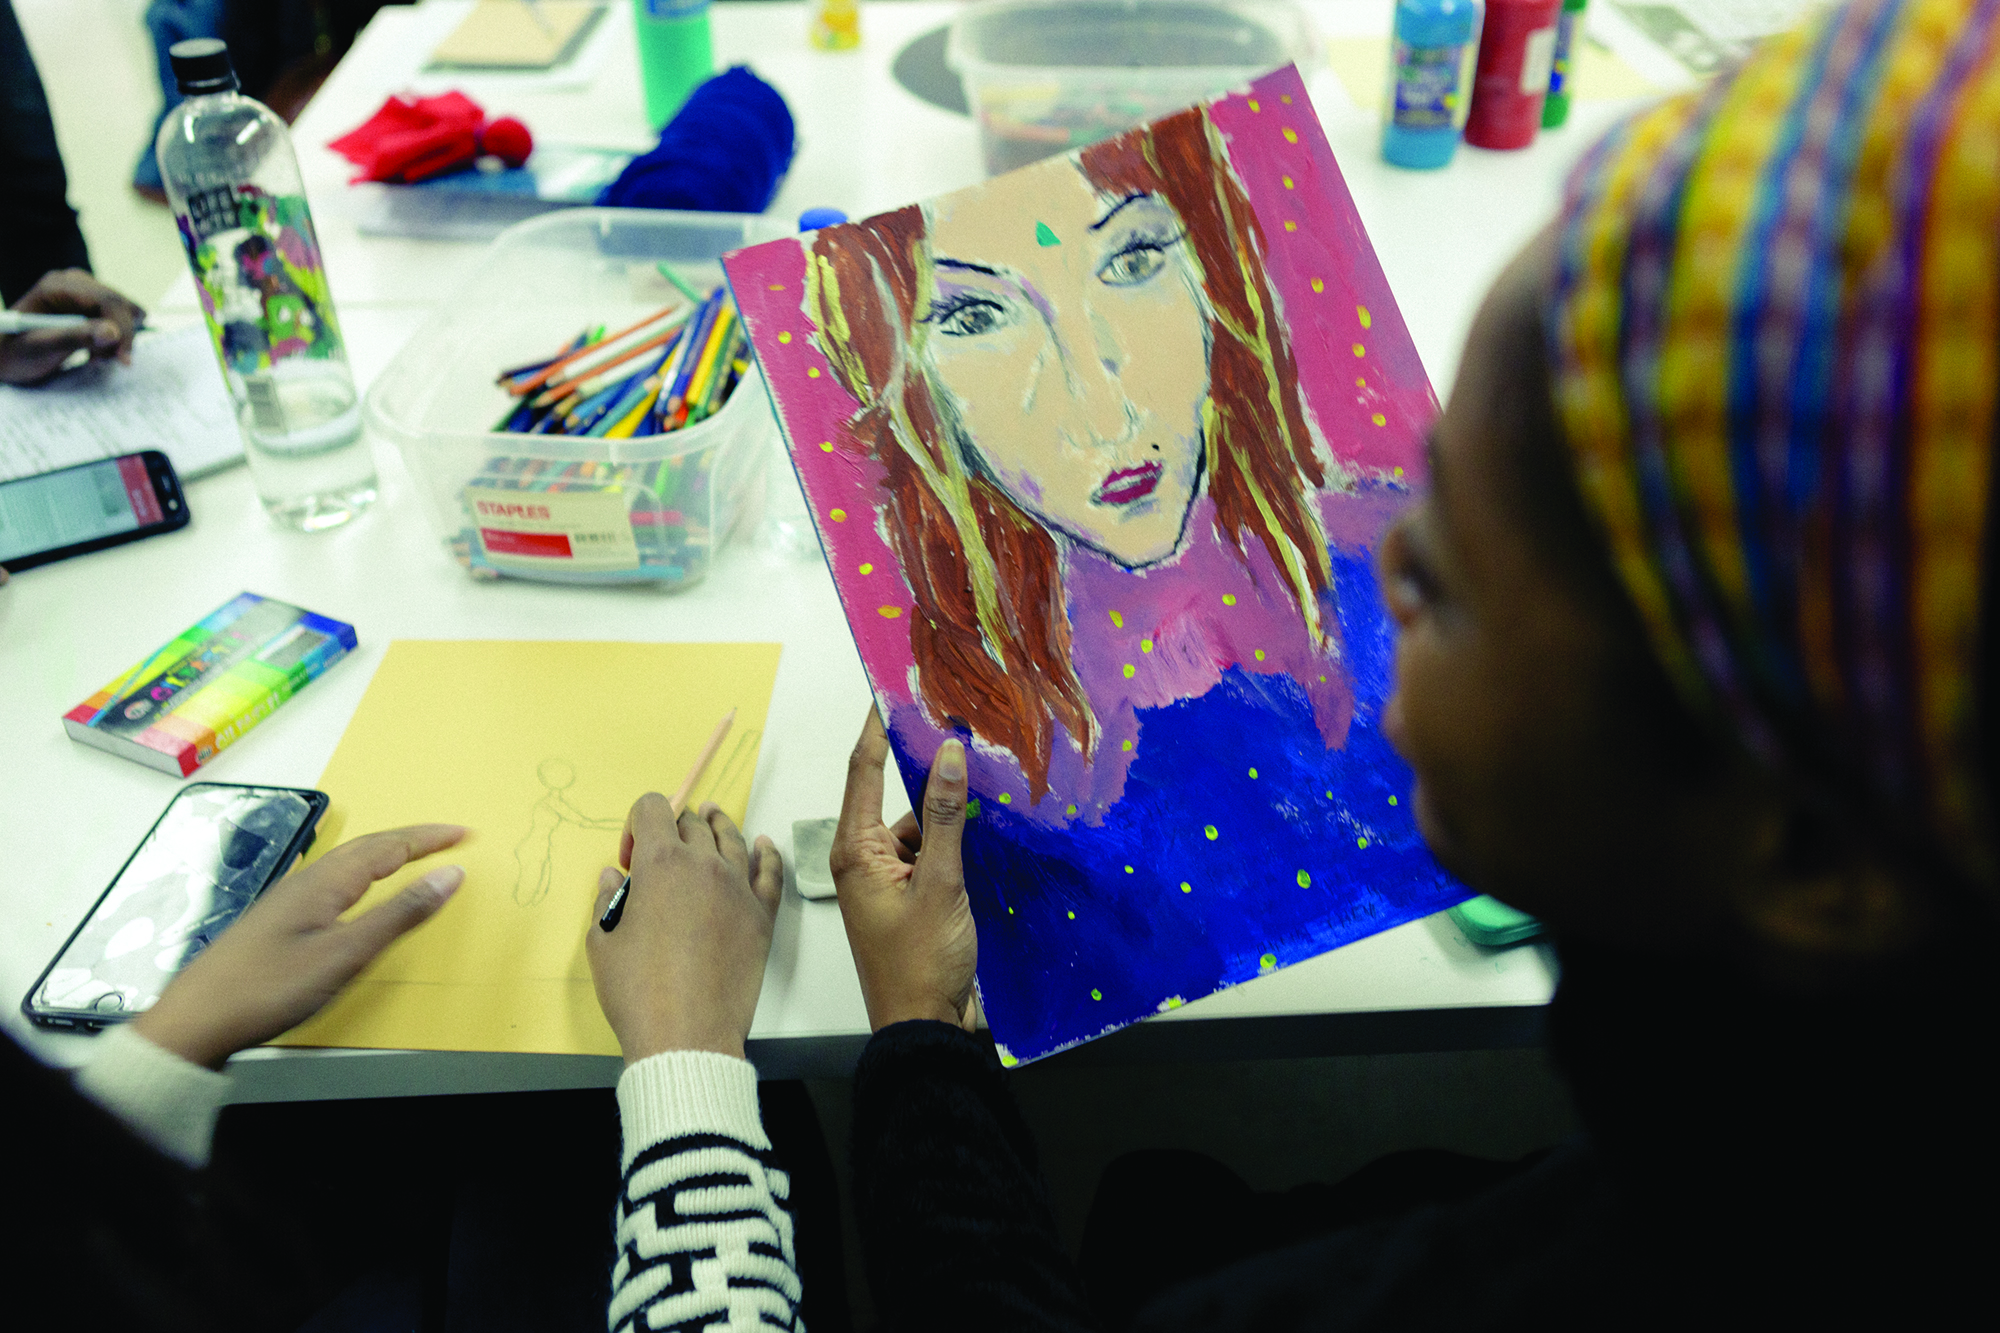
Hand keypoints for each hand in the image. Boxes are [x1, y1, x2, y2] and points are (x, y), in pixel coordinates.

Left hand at [0, 269, 145, 384]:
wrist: (6, 355)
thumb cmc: (16, 353)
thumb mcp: (41, 348)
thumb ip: (75, 338)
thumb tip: (113, 333)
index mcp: (58, 286)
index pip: (107, 300)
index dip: (122, 329)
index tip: (124, 359)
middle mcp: (75, 283)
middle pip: (121, 305)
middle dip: (121, 336)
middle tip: (105, 361)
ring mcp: (85, 292)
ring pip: (126, 312)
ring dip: (119, 339)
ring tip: (94, 356)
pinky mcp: (93, 305)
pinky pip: (122, 318)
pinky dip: (117, 339)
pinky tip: (95, 350)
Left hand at [131, 825, 466, 1069]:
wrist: (197, 1019)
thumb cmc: (270, 986)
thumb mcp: (345, 954)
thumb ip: (399, 914)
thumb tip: (450, 875)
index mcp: (326, 881)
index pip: (389, 846)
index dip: (428, 838)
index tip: (464, 833)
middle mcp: (308, 880)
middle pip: (368, 847)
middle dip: (411, 839)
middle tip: (449, 838)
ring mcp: (290, 899)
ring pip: (349, 863)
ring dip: (387, 853)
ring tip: (415, 856)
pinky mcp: (280, 919)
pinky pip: (335, 881)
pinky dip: (365, 875)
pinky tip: (361, 891)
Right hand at [587, 795, 781, 1063]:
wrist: (686, 1034)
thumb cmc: (636, 991)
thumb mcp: (602, 942)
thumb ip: (606, 900)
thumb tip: (613, 875)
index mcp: (661, 863)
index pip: (652, 808)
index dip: (636, 825)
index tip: (630, 860)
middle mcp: (704, 864)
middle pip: (691, 824)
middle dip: (673, 829)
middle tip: (662, 856)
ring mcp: (739, 887)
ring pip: (732, 839)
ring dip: (717, 825)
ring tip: (711, 818)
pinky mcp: (762, 914)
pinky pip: (770, 871)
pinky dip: (767, 852)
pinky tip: (763, 844)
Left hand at [832, 709, 978, 1031]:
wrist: (924, 1028)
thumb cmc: (921, 961)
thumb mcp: (939, 882)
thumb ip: (945, 816)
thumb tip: (947, 752)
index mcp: (855, 850)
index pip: (862, 769)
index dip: (877, 726)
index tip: (891, 687)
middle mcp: (864, 859)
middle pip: (894, 795)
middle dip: (927, 768)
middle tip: (962, 727)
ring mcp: (888, 880)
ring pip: (920, 826)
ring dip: (948, 811)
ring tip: (988, 778)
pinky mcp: (911, 898)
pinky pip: (931, 854)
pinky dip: (955, 842)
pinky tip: (989, 828)